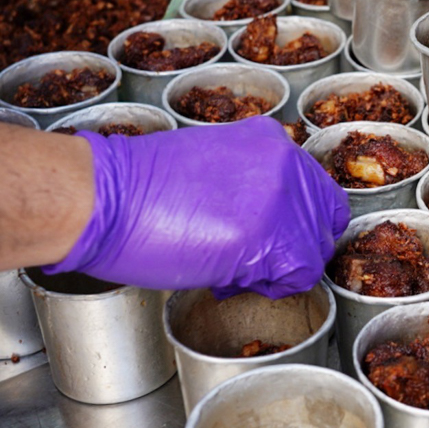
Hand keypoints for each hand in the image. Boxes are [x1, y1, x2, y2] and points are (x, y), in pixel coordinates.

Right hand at [45, 117, 350, 298]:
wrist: (104, 197)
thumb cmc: (138, 186)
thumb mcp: (212, 162)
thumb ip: (252, 181)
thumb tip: (268, 218)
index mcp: (272, 141)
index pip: (316, 188)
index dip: (297, 220)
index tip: (270, 236)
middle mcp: (287, 164)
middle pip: (323, 220)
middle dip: (293, 245)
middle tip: (252, 258)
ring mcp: (285, 200)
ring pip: (315, 249)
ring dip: (280, 268)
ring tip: (233, 269)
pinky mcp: (274, 238)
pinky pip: (300, 274)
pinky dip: (273, 286)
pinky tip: (232, 279)